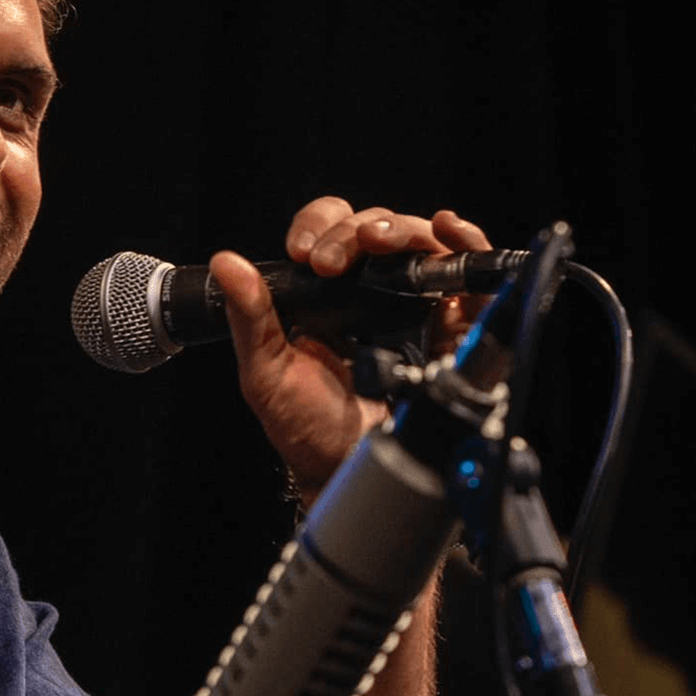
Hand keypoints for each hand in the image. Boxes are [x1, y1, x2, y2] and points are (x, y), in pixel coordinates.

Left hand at [211, 199, 493, 502]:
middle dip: (353, 231)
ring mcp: (416, 305)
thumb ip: (249, 318)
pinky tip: (446, 228)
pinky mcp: (456, 324)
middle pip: (375, 228)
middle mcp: (372, 292)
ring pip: (418, 240)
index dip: (319, 226)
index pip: (329, 231)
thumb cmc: (308, 428)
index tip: (303, 252)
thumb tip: (226, 263)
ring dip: (399, 229)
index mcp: (325, 295)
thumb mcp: (267, 372)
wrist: (350, 469)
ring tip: (378, 241)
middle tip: (330, 262)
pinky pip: (468, 271)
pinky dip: (464, 242)